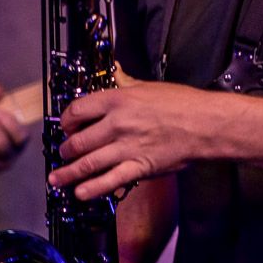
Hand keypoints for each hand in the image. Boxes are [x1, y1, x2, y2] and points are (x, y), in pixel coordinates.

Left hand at [48, 75, 207, 199]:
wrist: (205, 124)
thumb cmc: (182, 103)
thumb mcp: (149, 86)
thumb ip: (126, 81)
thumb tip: (115, 70)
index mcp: (119, 99)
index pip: (78, 110)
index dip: (66, 120)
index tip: (66, 126)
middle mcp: (118, 123)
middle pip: (78, 140)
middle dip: (66, 150)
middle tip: (63, 153)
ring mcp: (127, 147)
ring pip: (87, 163)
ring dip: (68, 173)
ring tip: (56, 178)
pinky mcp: (139, 167)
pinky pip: (108, 181)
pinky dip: (90, 189)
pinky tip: (80, 192)